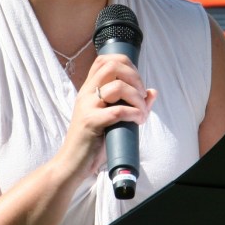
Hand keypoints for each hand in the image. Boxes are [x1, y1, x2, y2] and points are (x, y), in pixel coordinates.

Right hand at [56, 53, 155, 179]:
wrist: (72, 164)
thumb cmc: (93, 142)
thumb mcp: (112, 119)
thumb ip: (131, 104)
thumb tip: (152, 91)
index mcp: (89, 90)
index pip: (104, 60)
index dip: (126, 64)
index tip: (136, 81)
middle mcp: (86, 93)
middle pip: (112, 66)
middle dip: (135, 78)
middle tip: (142, 95)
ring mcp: (87, 107)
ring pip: (117, 87)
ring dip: (137, 98)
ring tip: (142, 112)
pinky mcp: (91, 122)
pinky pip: (118, 110)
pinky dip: (134, 113)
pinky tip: (138, 121)